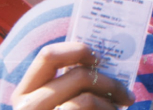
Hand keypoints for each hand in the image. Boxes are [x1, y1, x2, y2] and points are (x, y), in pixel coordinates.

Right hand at [12, 42, 133, 109]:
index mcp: (25, 93)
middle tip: (127, 93)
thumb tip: (104, 60)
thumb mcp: (62, 101)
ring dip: (111, 102)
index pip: (48, 55)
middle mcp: (26, 107)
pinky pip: (85, 109)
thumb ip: (73, 85)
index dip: (78, 49)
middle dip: (110, 82)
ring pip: (85, 98)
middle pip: (78, 75)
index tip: (100, 58)